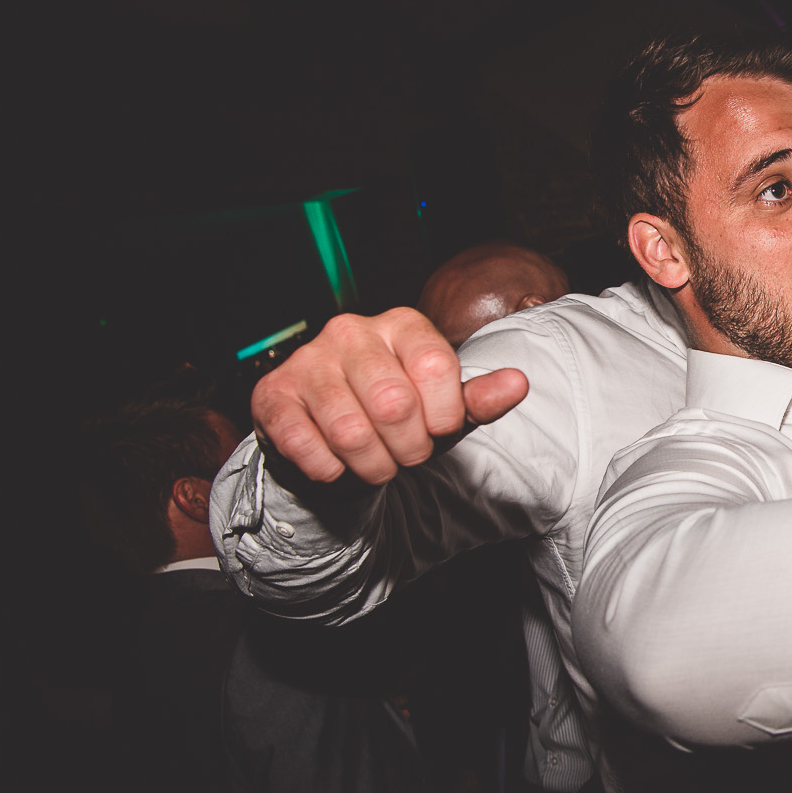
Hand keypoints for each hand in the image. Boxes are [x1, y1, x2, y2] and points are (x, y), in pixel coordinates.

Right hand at [251, 308, 529, 484]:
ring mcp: (308, 360)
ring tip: (376, 462)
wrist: (332, 439)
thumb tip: (518, 383)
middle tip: (406, 455)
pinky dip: (330, 469)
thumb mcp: (444, 409)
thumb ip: (479, 398)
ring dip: (371, 464)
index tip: (438, 428)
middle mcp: (351, 331)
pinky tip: (336, 461)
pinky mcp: (273, 394)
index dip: (444, 417)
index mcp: (401, 323)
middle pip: (394, 403)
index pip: (439, 368)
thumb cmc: (397, 419)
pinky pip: (306, 445)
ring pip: (350, 431)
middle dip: (409, 448)